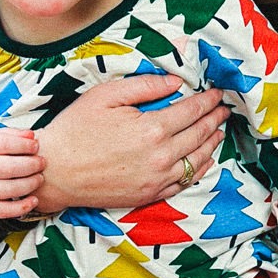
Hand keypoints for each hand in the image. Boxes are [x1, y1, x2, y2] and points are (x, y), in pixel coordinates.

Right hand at [0, 129, 44, 216]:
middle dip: (31, 165)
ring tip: (39, 178)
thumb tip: (31, 135)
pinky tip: (33, 200)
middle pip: (8, 169)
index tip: (36, 145)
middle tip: (42, 162)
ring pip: (8, 190)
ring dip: (30, 185)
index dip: (24, 145)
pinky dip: (20, 208)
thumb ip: (8, 134)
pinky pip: (2, 211)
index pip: (3, 145)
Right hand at [33, 78, 228, 213]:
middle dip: (215, 119)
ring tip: (219, 131)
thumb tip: (175, 82)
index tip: (217, 93)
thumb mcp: (105, 96)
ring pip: (197, 160)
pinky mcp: (149, 194)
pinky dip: (199, 169)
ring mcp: (156, 179)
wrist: (54, 171)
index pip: (192, 111)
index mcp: (151, 129)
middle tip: (224, 109)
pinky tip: (203, 159)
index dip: (207, 100)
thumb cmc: (75, 130)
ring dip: (212, 143)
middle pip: (199, 134)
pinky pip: (184, 182)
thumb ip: (144, 86)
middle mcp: (160, 157)